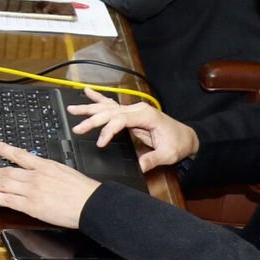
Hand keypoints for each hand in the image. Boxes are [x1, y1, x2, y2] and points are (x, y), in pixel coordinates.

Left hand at [0, 141, 100, 227]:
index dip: (3, 148)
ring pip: (4, 184)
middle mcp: (36, 176)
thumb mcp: (65, 171)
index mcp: (45, 166)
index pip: (19, 154)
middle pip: (7, 171)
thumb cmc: (83, 190)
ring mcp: (32, 191)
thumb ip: (49, 171)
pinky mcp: (32, 205)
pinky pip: (9, 200)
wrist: (91, 203)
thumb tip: (39, 170)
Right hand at [68, 88, 198, 170]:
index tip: (101, 143)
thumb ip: (152, 159)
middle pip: (110, 112)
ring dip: (89, 108)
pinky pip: (112, 105)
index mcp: (146, 115)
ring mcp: (133, 110)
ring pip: (108, 107)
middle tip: (78, 128)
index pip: (120, 119)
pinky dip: (99, 99)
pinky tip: (87, 92)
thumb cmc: (178, 143)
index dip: (108, 130)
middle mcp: (137, 109)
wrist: (187, 137)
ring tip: (72, 109)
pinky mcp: (131, 114)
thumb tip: (138, 167)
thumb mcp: (168, 154)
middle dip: (92, 119)